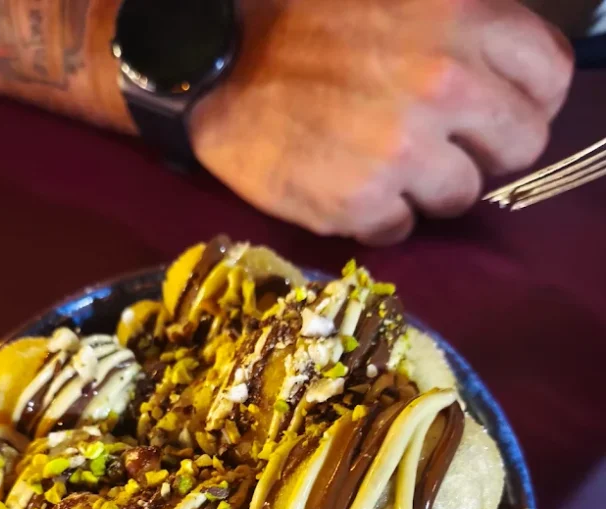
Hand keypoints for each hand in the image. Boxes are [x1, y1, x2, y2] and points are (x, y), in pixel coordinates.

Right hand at [190, 0, 572, 244]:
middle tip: (443, 145)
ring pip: (460, 196)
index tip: (496, 113)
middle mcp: (444, 85)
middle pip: (518, 146)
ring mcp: (403, 152)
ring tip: (383, 164)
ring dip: (428, 188)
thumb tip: (502, 80)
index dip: (526, 101)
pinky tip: (348, 187)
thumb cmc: (304, 24)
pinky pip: (402, 231)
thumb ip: (461, 25)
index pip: (548, 80)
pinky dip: (379, 217)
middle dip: (484, 149)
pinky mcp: (361, 204)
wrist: (216, 69)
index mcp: (462, 19)